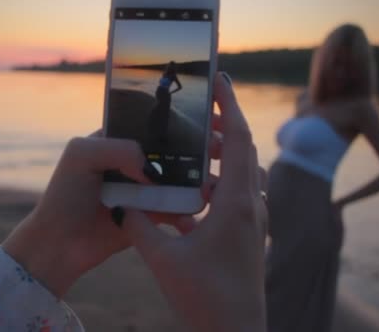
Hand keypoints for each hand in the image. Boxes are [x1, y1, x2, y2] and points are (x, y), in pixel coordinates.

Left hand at [2, 135, 195, 297]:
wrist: (61, 244)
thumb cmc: (65, 195)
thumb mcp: (82, 155)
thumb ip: (119, 149)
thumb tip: (156, 169)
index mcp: (119, 140)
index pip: (155, 125)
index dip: (181, 121)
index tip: (207, 122)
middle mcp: (135, 163)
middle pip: (175, 152)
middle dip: (199, 150)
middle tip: (219, 151)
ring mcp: (146, 190)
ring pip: (181, 181)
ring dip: (200, 181)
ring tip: (214, 185)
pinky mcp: (152, 216)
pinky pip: (178, 210)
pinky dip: (189, 211)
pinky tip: (195, 213)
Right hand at [121, 72, 267, 331]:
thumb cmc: (204, 298)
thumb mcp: (163, 259)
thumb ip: (140, 226)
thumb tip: (123, 205)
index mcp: (237, 205)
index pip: (239, 140)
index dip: (229, 106)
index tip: (218, 79)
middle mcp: (253, 208)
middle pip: (246, 151)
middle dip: (224, 126)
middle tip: (198, 113)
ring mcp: (255, 222)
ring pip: (244, 174)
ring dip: (223, 157)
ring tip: (195, 152)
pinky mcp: (250, 235)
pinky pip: (239, 197)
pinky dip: (221, 184)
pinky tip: (193, 197)